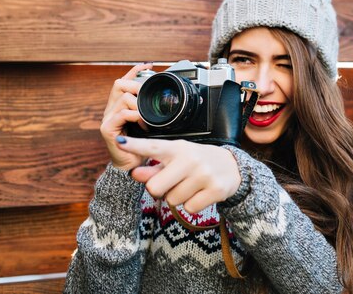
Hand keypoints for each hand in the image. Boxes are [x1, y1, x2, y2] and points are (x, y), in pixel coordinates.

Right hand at [100, 63, 152, 170]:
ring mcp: (107, 118)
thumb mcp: (149, 123)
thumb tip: (164, 99)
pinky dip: (134, 116)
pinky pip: (120, 115)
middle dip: (136, 86)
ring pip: (122, 98)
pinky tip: (143, 124)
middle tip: (147, 96)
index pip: (124, 81)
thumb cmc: (141, 145)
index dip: (134, 71)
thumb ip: (150, 110)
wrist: (132, 166)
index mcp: (119, 105)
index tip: (148, 65)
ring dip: (138, 105)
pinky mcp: (107, 129)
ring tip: (147, 117)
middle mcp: (111, 109)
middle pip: (119, 84)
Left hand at [116, 137, 241, 213]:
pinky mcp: (215, 190)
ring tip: (189, 186)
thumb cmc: (197, 162)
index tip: (120, 142)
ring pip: (172, 200)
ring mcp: (204, 175)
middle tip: (171, 183)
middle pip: (155, 187)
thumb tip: (134, 174)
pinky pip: (189, 208)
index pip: (152, 147)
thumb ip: (154, 167)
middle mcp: (191, 159)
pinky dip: (191, 205)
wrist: (232, 167)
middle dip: (159, 190)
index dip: (135, 146)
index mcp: (178, 148)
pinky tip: (200, 193)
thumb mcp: (177, 159)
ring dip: (177, 198)